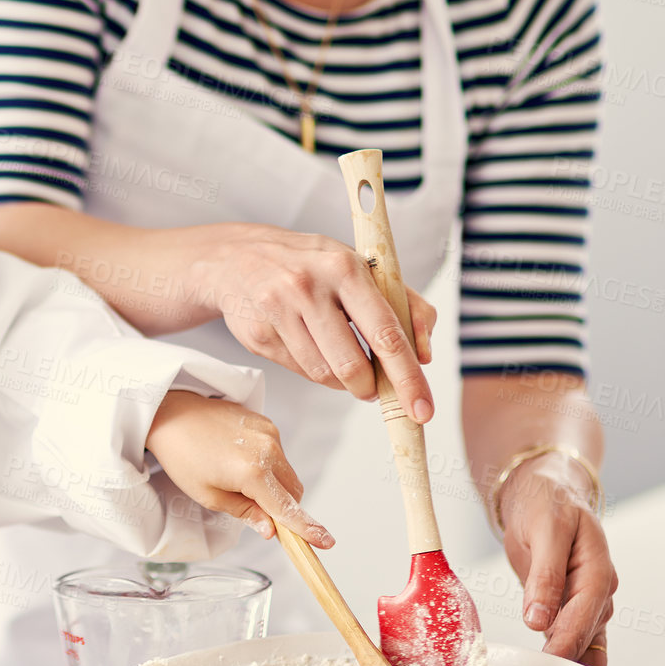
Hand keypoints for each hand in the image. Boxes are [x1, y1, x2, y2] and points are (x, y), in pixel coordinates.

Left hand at [145, 391, 334, 548]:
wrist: (171, 413)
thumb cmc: (183, 456)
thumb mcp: (208, 495)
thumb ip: (245, 513)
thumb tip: (270, 530)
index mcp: (252, 471)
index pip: (287, 508)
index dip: (307, 529)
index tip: (326, 543)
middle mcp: (269, 449)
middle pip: (294, 491)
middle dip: (283, 506)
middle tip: (256, 511)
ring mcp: (269, 432)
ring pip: (287, 472)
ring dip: (274, 485)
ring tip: (236, 479)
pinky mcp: (265, 422)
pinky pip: (278, 453)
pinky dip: (268, 465)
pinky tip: (238, 461)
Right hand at [196, 225, 437, 419]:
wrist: (239, 257)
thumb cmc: (314, 265)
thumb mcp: (360, 268)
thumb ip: (405, 305)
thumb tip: (425, 355)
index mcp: (344, 267)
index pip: (385, 333)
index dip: (407, 377)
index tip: (422, 408)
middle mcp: (308, 287)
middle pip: (352, 365)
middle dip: (370, 387)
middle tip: (374, 388)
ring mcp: (278, 311)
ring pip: (324, 374)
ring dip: (342, 382)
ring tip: (342, 363)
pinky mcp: (257, 334)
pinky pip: (300, 371)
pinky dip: (316, 371)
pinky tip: (313, 349)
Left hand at [497, 455, 617, 665]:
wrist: (543, 492)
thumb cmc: (546, 504)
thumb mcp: (545, 529)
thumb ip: (544, 574)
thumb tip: (537, 620)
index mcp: (598, 567)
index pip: (586, 609)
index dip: (569, 636)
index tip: (552, 660)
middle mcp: (599, 589)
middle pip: (587, 630)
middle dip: (572, 659)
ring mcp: (588, 600)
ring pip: (585, 639)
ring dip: (574, 665)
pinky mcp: (572, 607)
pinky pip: (578, 638)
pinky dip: (572, 658)